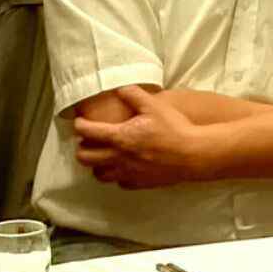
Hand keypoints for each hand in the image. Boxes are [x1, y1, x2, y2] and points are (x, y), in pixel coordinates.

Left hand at [74, 84, 206, 188]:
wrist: (192, 154)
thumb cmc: (174, 129)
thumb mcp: (154, 106)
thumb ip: (134, 95)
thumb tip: (120, 88)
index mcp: (119, 137)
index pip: (87, 132)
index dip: (80, 125)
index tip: (80, 122)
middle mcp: (118, 158)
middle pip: (84, 157)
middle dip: (82, 147)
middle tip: (89, 140)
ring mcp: (126, 173)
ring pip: (98, 174)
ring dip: (97, 164)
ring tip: (104, 155)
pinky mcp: (138, 183)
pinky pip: (118, 182)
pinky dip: (116, 174)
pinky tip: (124, 167)